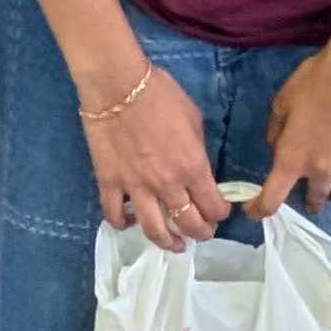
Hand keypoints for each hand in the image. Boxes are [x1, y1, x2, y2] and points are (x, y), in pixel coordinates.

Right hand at [84, 64, 228, 250]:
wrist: (118, 85)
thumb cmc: (161, 94)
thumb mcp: (194, 117)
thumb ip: (198, 148)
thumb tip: (197, 164)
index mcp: (193, 167)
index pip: (213, 206)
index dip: (220, 213)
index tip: (219, 211)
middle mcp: (167, 184)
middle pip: (188, 224)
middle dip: (200, 233)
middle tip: (202, 233)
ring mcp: (136, 187)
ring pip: (154, 230)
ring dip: (168, 242)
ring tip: (174, 244)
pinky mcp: (109, 183)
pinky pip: (115, 215)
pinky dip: (123, 224)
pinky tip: (129, 222)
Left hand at [257, 31, 330, 216]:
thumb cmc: (312, 84)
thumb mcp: (281, 103)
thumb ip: (275, 130)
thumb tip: (278, 147)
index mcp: (293, 159)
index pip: (272, 199)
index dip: (259, 210)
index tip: (253, 211)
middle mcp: (321, 168)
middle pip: (316, 198)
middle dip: (310, 202)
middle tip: (309, 202)